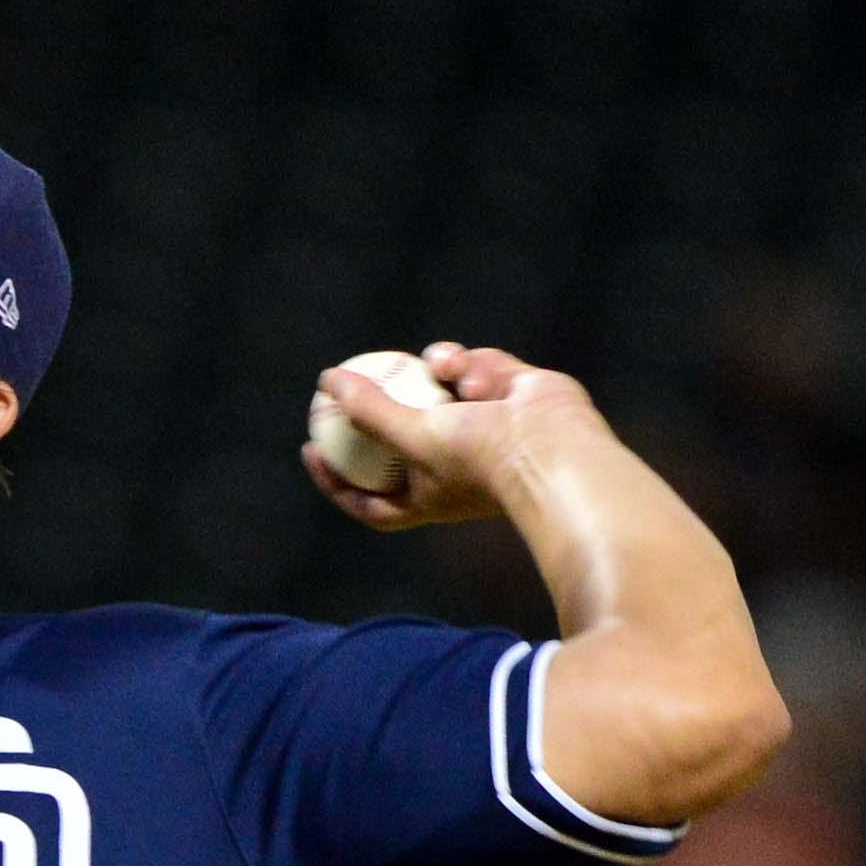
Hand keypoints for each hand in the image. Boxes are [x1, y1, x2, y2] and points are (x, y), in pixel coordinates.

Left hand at [300, 342, 597, 529]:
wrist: (555, 451)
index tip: (310, 448)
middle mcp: (454, 464)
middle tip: (345, 383)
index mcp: (428, 495)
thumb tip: (326, 383)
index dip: (337, 479)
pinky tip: (477, 373)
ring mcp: (485, 427)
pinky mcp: (512, 394)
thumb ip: (368, 411)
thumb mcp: (413, 438)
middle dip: (378, 408)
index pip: (371, 498)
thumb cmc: (480, 461)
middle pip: (401, 435)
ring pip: (441, 388)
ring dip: (439, 374)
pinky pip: (478, 368)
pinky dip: (475, 367)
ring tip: (444, 367)